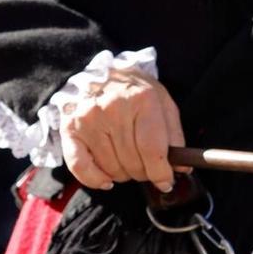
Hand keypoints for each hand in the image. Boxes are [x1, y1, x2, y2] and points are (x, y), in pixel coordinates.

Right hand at [60, 71, 184, 192]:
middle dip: (144, 172)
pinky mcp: (70, 130)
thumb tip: (181, 167)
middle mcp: (113, 108)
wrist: (97, 72)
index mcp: (141, 99)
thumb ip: (174, 134)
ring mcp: (89, 120)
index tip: (166, 181)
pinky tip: (106, 179)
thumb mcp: (162, 102)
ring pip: (111, 168)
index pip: (152, 149)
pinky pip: (81, 168)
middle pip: (133, 162)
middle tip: (146, 167)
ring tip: (126, 160)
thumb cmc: (133, 90)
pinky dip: (95, 179)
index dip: (161, 172)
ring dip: (123, 174)